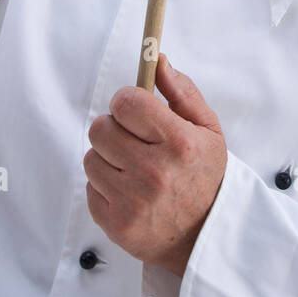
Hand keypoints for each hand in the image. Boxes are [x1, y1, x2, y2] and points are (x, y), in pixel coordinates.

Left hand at [84, 53, 227, 276]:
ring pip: (91, 158)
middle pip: (101, 128)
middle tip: (131, 137)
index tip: (133, 108)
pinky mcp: (116, 224)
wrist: (205, 236)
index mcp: (179, 143)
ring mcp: (132, 201)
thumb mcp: (207, 129)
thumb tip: (157, 60)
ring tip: (131, 166)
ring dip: (107, 157)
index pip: (127, 103)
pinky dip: (105, 186)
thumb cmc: (205, 175)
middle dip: (113, 126)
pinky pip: (90, 189)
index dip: (126, 101)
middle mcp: (154, 172)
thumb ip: (182, 91)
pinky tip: (128, 190)